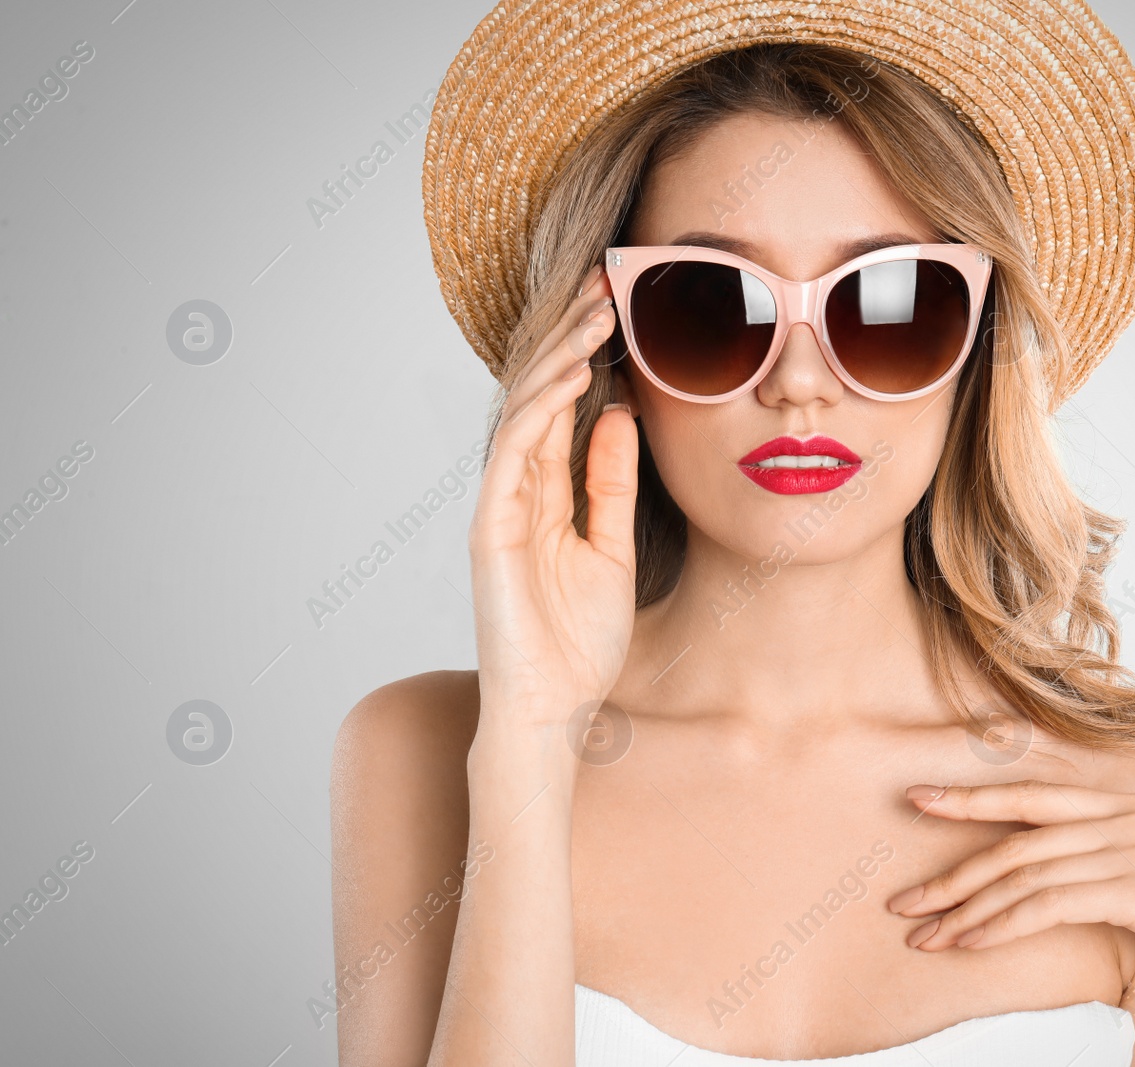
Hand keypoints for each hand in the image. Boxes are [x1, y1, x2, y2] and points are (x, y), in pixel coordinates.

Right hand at [468, 264, 636, 721]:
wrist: (554, 709)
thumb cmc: (580, 642)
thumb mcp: (611, 548)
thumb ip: (610, 484)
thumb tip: (618, 416)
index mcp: (545, 497)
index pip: (563, 410)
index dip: (587, 358)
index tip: (619, 311)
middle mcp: (517, 493)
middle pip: (541, 399)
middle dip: (572, 341)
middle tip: (606, 287)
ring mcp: (500, 508)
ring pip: (524, 414)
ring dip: (560, 360)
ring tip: (596, 315)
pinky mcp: (490, 528)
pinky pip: (514, 455)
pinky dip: (543, 411)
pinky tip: (573, 376)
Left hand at [886, 781, 1134, 1023]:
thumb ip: (1108, 869)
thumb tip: (1058, 884)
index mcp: (1128, 807)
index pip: (1034, 794)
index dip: (972, 793)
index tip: (917, 797)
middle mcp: (1128, 817)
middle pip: (1017, 836)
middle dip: (953, 869)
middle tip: (900, 899)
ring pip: (1027, 873)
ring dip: (967, 908)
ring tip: (923, 936)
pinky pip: (1053, 903)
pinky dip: (1003, 923)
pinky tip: (969, 942)